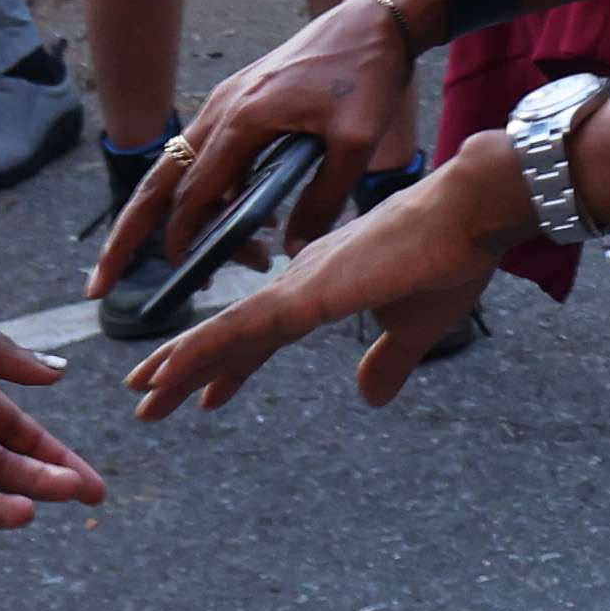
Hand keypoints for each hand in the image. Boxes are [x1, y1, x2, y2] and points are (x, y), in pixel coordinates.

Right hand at [101, 0, 419, 293]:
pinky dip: (212, 189)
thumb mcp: (356, 142)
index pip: (193, 195)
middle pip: (157, 182)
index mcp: (243, 120)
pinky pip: (210, 152)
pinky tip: (242, 216)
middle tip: (99, 284)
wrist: (377, 19)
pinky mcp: (243, 98)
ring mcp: (228, 101)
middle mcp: (221, 109)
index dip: (183, 241)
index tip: (186, 278)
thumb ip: (323, 199)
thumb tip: (291, 250)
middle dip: (127, 236)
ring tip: (210, 259)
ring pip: (181, 169)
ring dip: (184, 215)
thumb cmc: (369, 74)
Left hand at [129, 142, 513, 418]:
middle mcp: (301, 281)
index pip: (267, 331)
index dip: (233, 362)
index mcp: (326, 285)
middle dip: (191, 365)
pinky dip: (196, 352)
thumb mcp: (416, 328)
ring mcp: (297, 288)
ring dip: (179, 366)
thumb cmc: (450, 259)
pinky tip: (165, 373)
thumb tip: (370, 397)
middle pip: (233, 332)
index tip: (206, 393)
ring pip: (223, 334)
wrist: (467, 213)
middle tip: (148, 394)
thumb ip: (388, 361)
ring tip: (142, 396)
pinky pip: (235, 330)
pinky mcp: (302, 296)